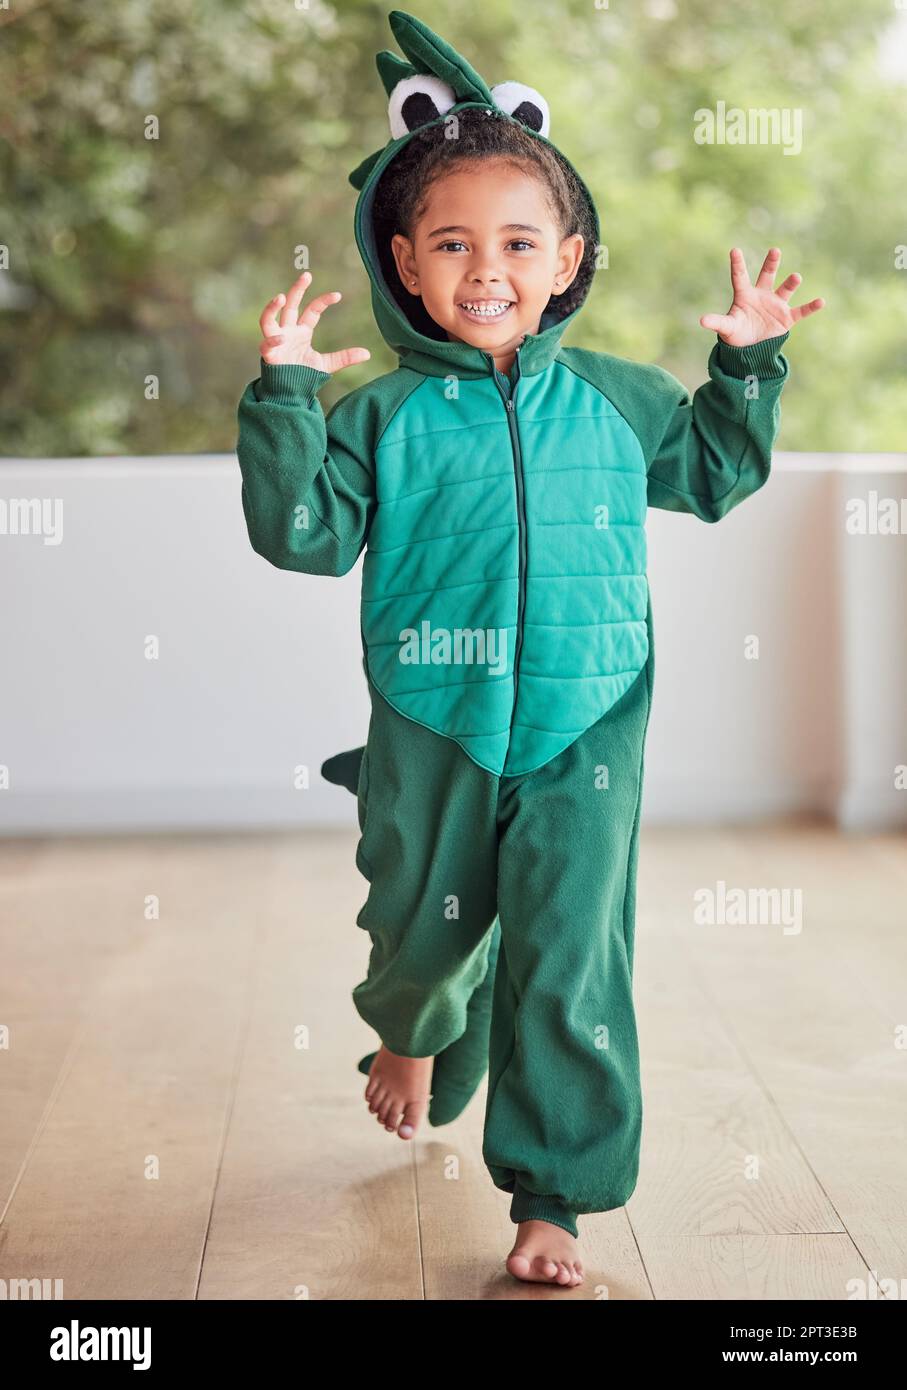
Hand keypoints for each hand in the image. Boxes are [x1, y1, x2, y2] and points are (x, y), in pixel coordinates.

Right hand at [258, 270, 370, 372]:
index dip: (323, 301)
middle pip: (290, 306)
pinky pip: (267, 344)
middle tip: (307, 276)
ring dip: (272, 307)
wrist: (289, 393)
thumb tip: (368, 354)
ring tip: (281, 297)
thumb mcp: (327, 365)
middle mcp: (288, 332)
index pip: (312, 310)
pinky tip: (282, 338)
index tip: (338, 295)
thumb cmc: (303, 376)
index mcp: (302, 331)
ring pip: (268, 319)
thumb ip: (344, 358)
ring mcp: (276, 341)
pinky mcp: (268, 355)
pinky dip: (273, 341)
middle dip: (297, 290)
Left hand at [700, 247, 824, 346]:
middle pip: (767, 275)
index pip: (740, 277)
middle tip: (775, 251)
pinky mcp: (787, 318)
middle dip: (771, 263)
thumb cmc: (737, 334)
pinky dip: (811, 307)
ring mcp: (776, 305)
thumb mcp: (726, 328)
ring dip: (790, 284)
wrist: (751, 349)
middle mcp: (762, 295)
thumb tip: (702, 320)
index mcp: (745, 295)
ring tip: (796, 277)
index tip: (734, 250)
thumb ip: (717, 322)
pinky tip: (821, 301)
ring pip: (785, 290)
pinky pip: (801, 311)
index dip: (738, 264)